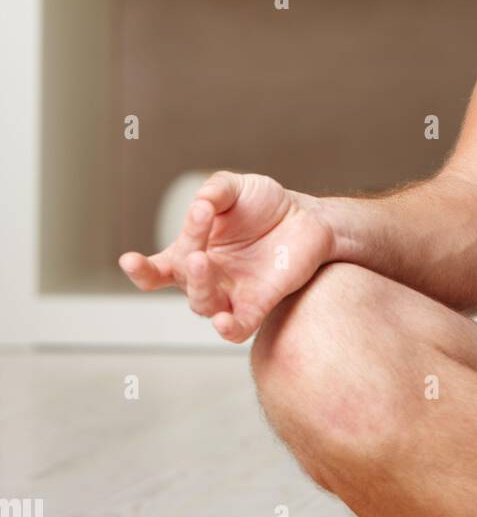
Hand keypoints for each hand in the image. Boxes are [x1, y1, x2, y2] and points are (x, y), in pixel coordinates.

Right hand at [118, 171, 335, 342]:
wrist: (308, 217)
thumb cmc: (264, 205)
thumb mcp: (236, 188)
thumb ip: (214, 191)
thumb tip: (200, 204)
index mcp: (191, 252)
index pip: (155, 270)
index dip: (140, 270)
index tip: (128, 259)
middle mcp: (206, 278)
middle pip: (181, 282)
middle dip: (183, 263)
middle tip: (195, 245)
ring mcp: (231, 294)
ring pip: (203, 304)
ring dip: (199, 286)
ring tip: (201, 260)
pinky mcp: (258, 304)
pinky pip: (238, 327)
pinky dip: (228, 328)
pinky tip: (223, 322)